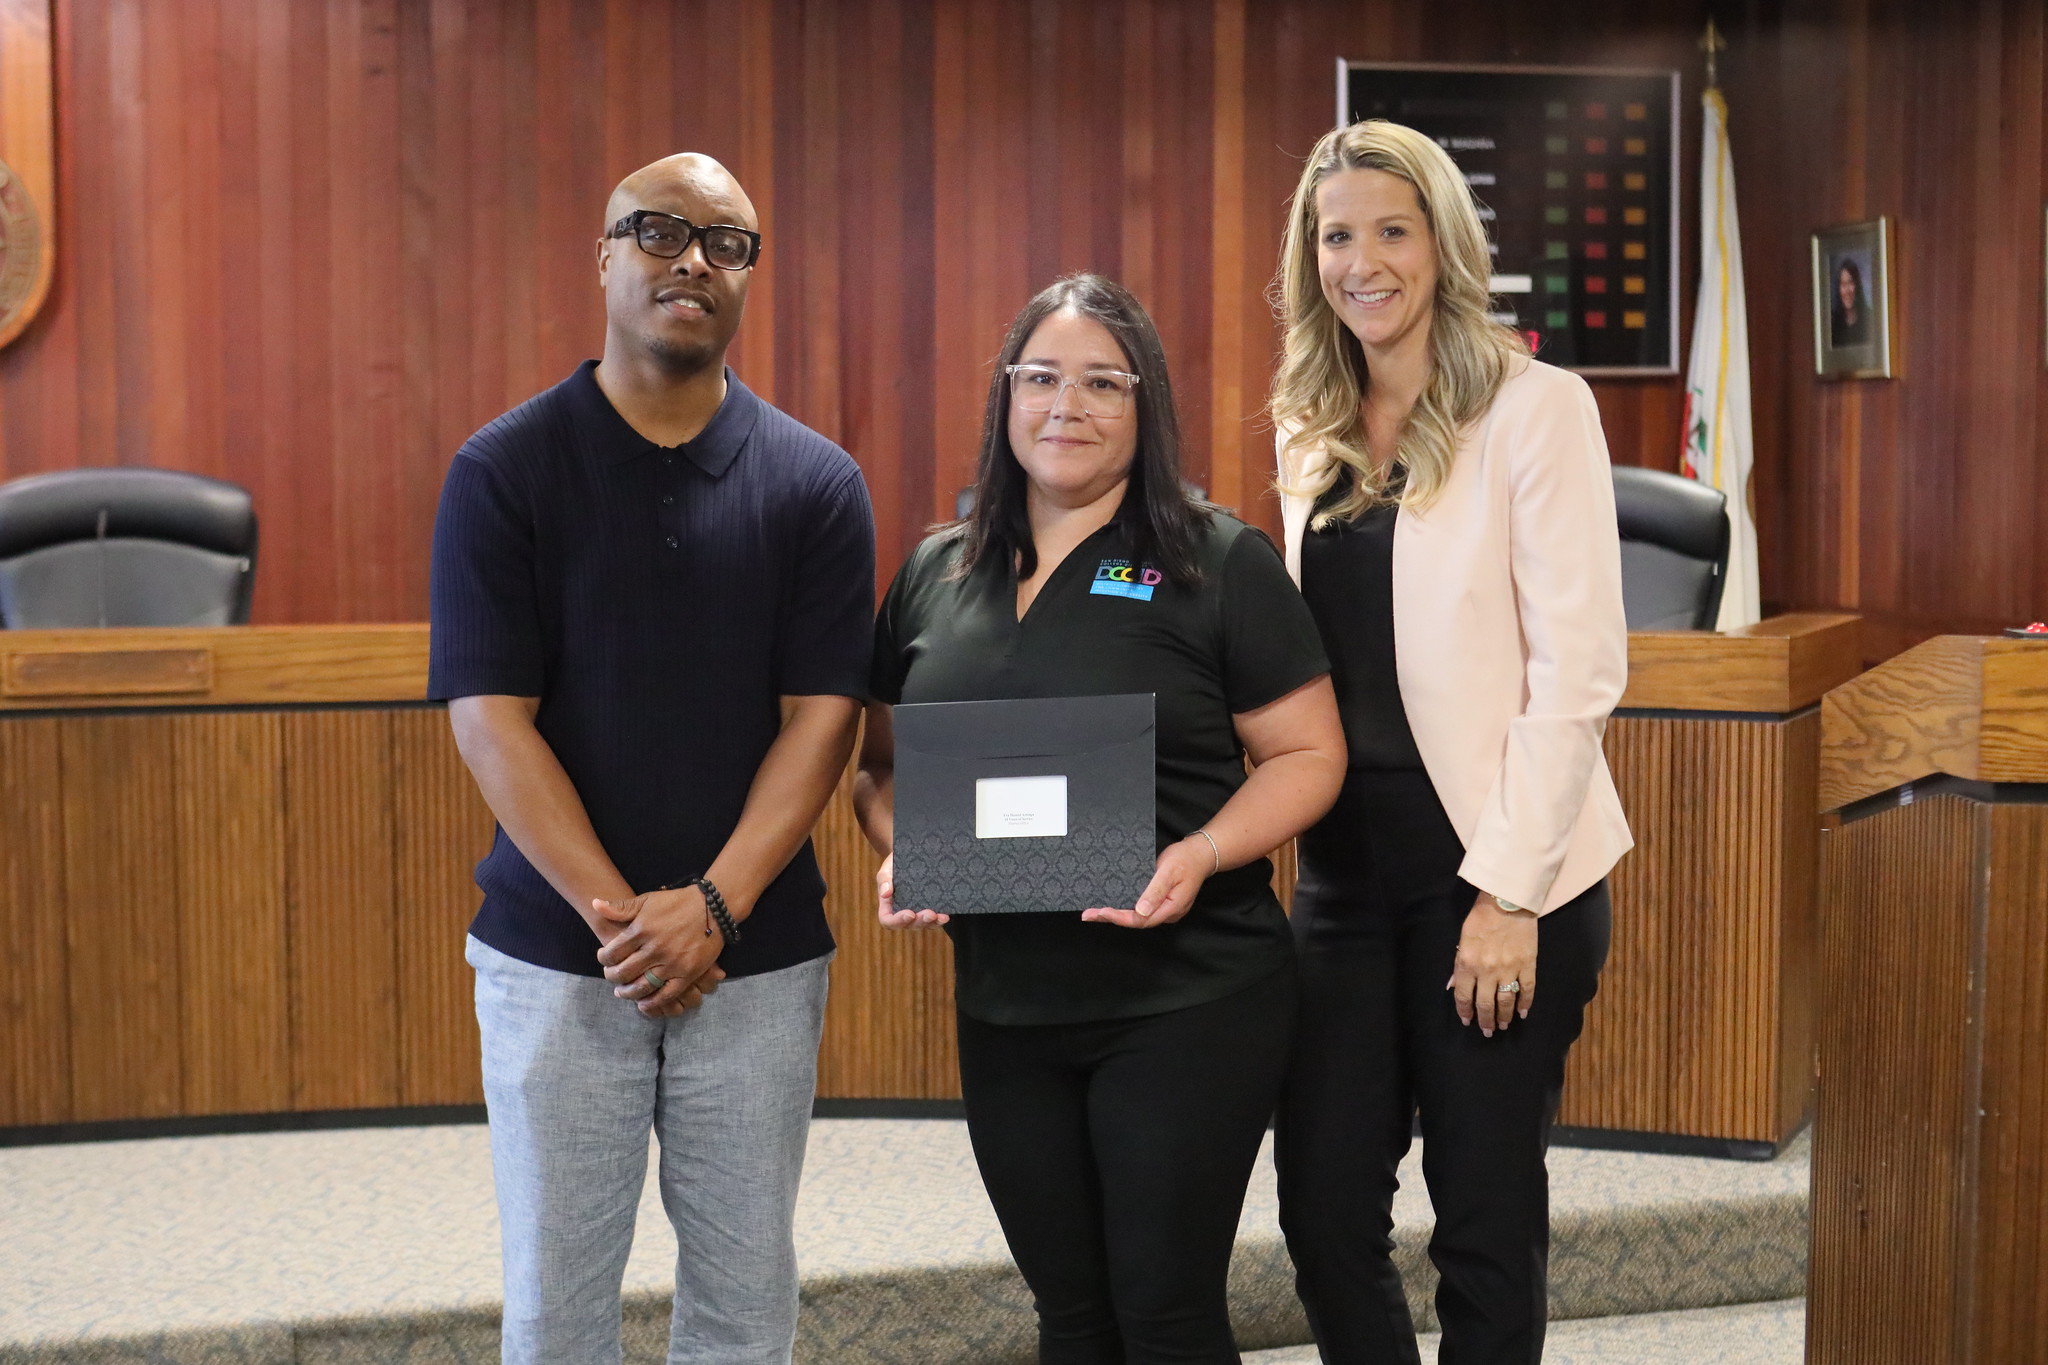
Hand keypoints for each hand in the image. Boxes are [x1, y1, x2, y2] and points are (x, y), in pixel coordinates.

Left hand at [593, 888, 726, 1016]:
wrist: (712, 907)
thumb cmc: (677, 902)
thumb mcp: (648, 900)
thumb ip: (621, 907)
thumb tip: (595, 905)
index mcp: (641, 930)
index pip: (612, 952)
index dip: (603, 958)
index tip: (604, 959)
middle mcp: (654, 948)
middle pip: (623, 972)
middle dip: (612, 977)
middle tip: (611, 976)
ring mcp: (671, 963)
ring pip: (641, 986)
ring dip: (627, 993)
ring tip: (622, 992)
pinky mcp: (687, 973)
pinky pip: (666, 994)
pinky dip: (652, 1002)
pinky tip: (643, 1003)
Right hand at [875, 854, 948, 928]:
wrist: (911, 856)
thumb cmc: (895, 864)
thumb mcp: (887, 869)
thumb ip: (884, 880)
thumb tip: (885, 894)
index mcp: (888, 906)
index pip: (888, 920)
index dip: (898, 921)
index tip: (909, 913)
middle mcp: (902, 913)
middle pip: (909, 925)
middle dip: (920, 921)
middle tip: (930, 914)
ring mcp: (916, 912)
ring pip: (923, 925)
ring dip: (933, 923)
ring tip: (942, 917)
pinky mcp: (928, 909)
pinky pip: (933, 920)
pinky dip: (939, 920)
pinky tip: (945, 916)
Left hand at [1081, 837, 1212, 928]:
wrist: (1200, 854)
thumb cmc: (1185, 860)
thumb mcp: (1168, 872)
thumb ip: (1155, 892)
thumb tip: (1140, 911)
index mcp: (1171, 908)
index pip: (1141, 919)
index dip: (1120, 917)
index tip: (1102, 912)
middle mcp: (1168, 913)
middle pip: (1137, 921)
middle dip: (1112, 918)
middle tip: (1088, 915)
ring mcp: (1165, 909)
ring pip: (1138, 917)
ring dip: (1117, 915)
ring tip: (1095, 912)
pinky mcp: (1162, 902)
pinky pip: (1142, 909)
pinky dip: (1126, 908)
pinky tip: (1113, 904)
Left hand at [1448, 891, 1537, 1035]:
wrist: (1506, 901)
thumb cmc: (1480, 918)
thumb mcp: (1462, 940)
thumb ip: (1459, 965)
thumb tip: (1454, 986)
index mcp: (1467, 963)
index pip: (1463, 995)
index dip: (1465, 1011)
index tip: (1467, 1021)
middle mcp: (1487, 970)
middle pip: (1485, 1003)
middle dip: (1486, 1020)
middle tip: (1488, 1031)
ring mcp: (1509, 969)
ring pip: (1506, 1000)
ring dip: (1504, 1016)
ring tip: (1504, 1025)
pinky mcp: (1528, 965)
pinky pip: (1527, 989)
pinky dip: (1525, 1003)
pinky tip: (1523, 1013)